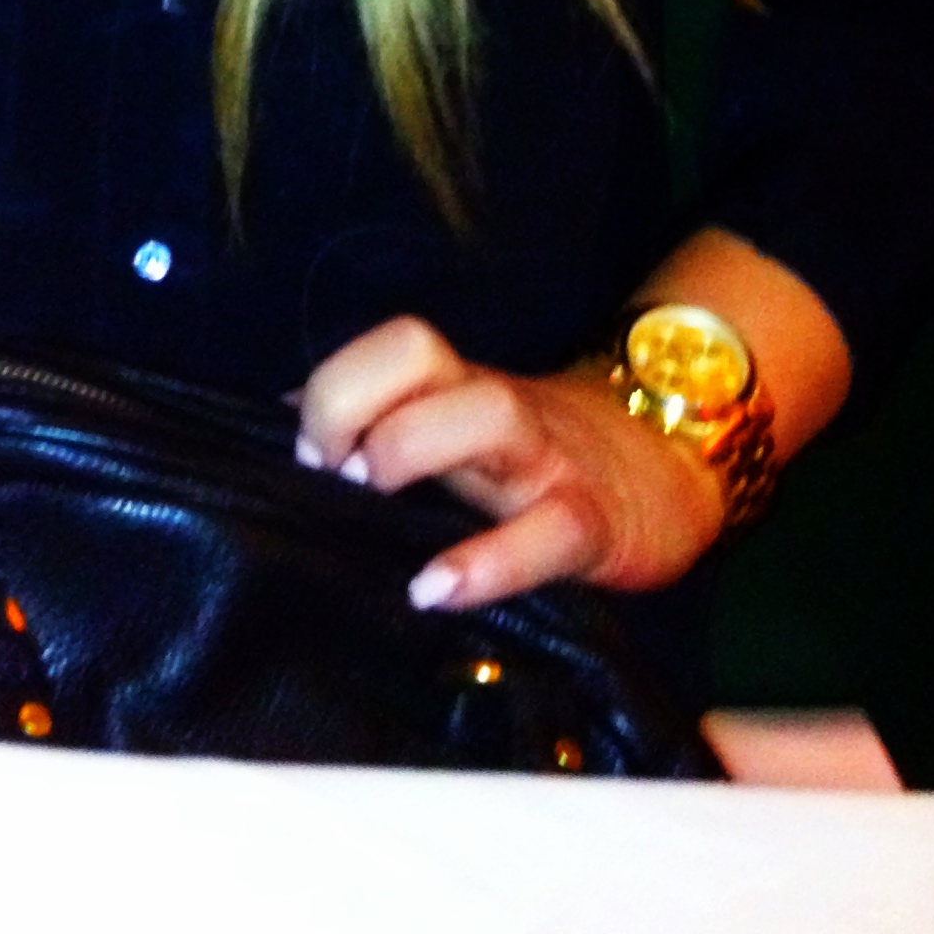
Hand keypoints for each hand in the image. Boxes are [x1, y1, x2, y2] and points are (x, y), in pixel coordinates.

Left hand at [295, 314, 726, 611]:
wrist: (660, 473)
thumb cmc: (525, 462)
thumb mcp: (452, 433)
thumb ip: (375, 428)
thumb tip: (273, 436)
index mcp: (453, 386)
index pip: (391, 342)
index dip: (335, 383)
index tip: (305, 454)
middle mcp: (492, 405)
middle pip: (418, 349)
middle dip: (350, 401)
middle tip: (326, 475)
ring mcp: (546, 458)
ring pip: (489, 409)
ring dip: (410, 444)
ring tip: (369, 500)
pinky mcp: (591, 525)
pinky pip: (548, 532)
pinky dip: (488, 560)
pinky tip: (432, 590)